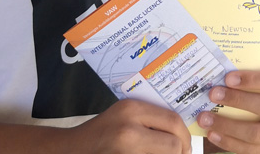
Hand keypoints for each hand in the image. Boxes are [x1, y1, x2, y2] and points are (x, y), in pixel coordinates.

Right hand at [75, 99, 191, 153]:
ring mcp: (126, 150)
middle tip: (180, 153)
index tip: (186, 143)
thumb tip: (182, 130)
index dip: (185, 135)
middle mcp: (129, 129)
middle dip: (180, 151)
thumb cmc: (102, 130)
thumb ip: (150, 117)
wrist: (73, 148)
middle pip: (173, 144)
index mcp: (132, 109)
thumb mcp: (125, 113)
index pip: (173, 121)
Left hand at [196, 71, 259, 153]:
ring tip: (205, 118)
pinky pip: (249, 150)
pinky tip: (212, 133)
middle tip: (213, 94)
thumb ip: (250, 80)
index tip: (228, 78)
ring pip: (255, 133)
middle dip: (237, 100)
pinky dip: (228, 141)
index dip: (252, 79)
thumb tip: (220, 73)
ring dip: (226, 125)